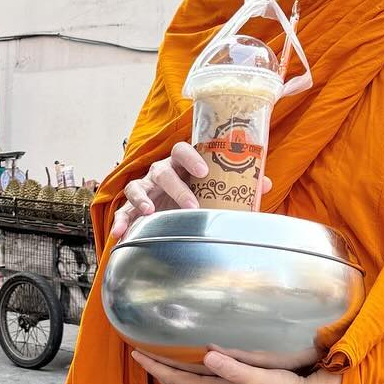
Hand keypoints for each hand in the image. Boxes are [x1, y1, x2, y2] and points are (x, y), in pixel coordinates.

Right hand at [108, 142, 270, 240]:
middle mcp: (160, 172)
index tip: (203, 171)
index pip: (183, 150)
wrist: (172, 215)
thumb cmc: (196, 197)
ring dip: (142, 199)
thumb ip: (236, 187)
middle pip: (162, 171)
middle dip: (176, 187)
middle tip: (191, 205)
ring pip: (137, 187)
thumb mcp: (214, 192)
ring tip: (148, 212)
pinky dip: (120, 220)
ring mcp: (144, 188)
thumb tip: (264, 183)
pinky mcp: (131, 207)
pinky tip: (119, 233)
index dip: (192, 158)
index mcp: (181, 164)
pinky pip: (122, 210)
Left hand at [133, 349, 341, 383]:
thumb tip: (208, 356)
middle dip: (155, 370)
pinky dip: (186, 377)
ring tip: (158, 360)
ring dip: (169, 374)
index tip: (135, 352)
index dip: (154, 366)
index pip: (174, 378)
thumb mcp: (258, 379)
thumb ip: (234, 368)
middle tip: (139, 353)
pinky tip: (192, 369)